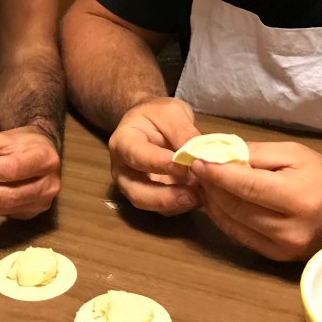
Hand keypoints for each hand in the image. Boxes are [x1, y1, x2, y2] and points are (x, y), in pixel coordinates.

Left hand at [0, 125, 60, 218]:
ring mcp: (42, 203)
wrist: (42, 151)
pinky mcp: (32, 213)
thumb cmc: (23, 142)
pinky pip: (3, 212)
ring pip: (3, 207)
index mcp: (44, 159)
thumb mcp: (3, 137)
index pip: (11, 169)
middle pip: (8, 194)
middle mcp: (48, 184)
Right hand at [108, 97, 202, 214]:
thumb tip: (198, 156)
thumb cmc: (158, 115)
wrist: (152, 124)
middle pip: (135, 191)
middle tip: (191, 193)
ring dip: (173, 204)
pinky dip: (179, 206)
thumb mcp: (172, 113)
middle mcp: (122, 169)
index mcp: (123, 142)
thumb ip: (183, 132)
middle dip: (164, 196)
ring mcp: (133, 185)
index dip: (157, 163)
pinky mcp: (149, 196)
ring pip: (147, 204)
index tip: (183, 166)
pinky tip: (198, 198)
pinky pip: (161, 208)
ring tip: (198, 197)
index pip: (136, 156)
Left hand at [192, 141, 321, 260]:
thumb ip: (256, 154)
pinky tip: (217, 203)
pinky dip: (224, 218)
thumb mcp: (294, 153)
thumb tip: (219, 155)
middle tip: (196, 171)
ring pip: (233, 223)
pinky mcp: (278, 258)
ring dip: (213, 203)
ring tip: (204, 184)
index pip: (246, 186)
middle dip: (211, 187)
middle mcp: (290, 228)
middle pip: (235, 207)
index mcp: (298, 198)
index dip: (217, 174)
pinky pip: (241, 236)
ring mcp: (284, 248)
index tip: (196, 161)